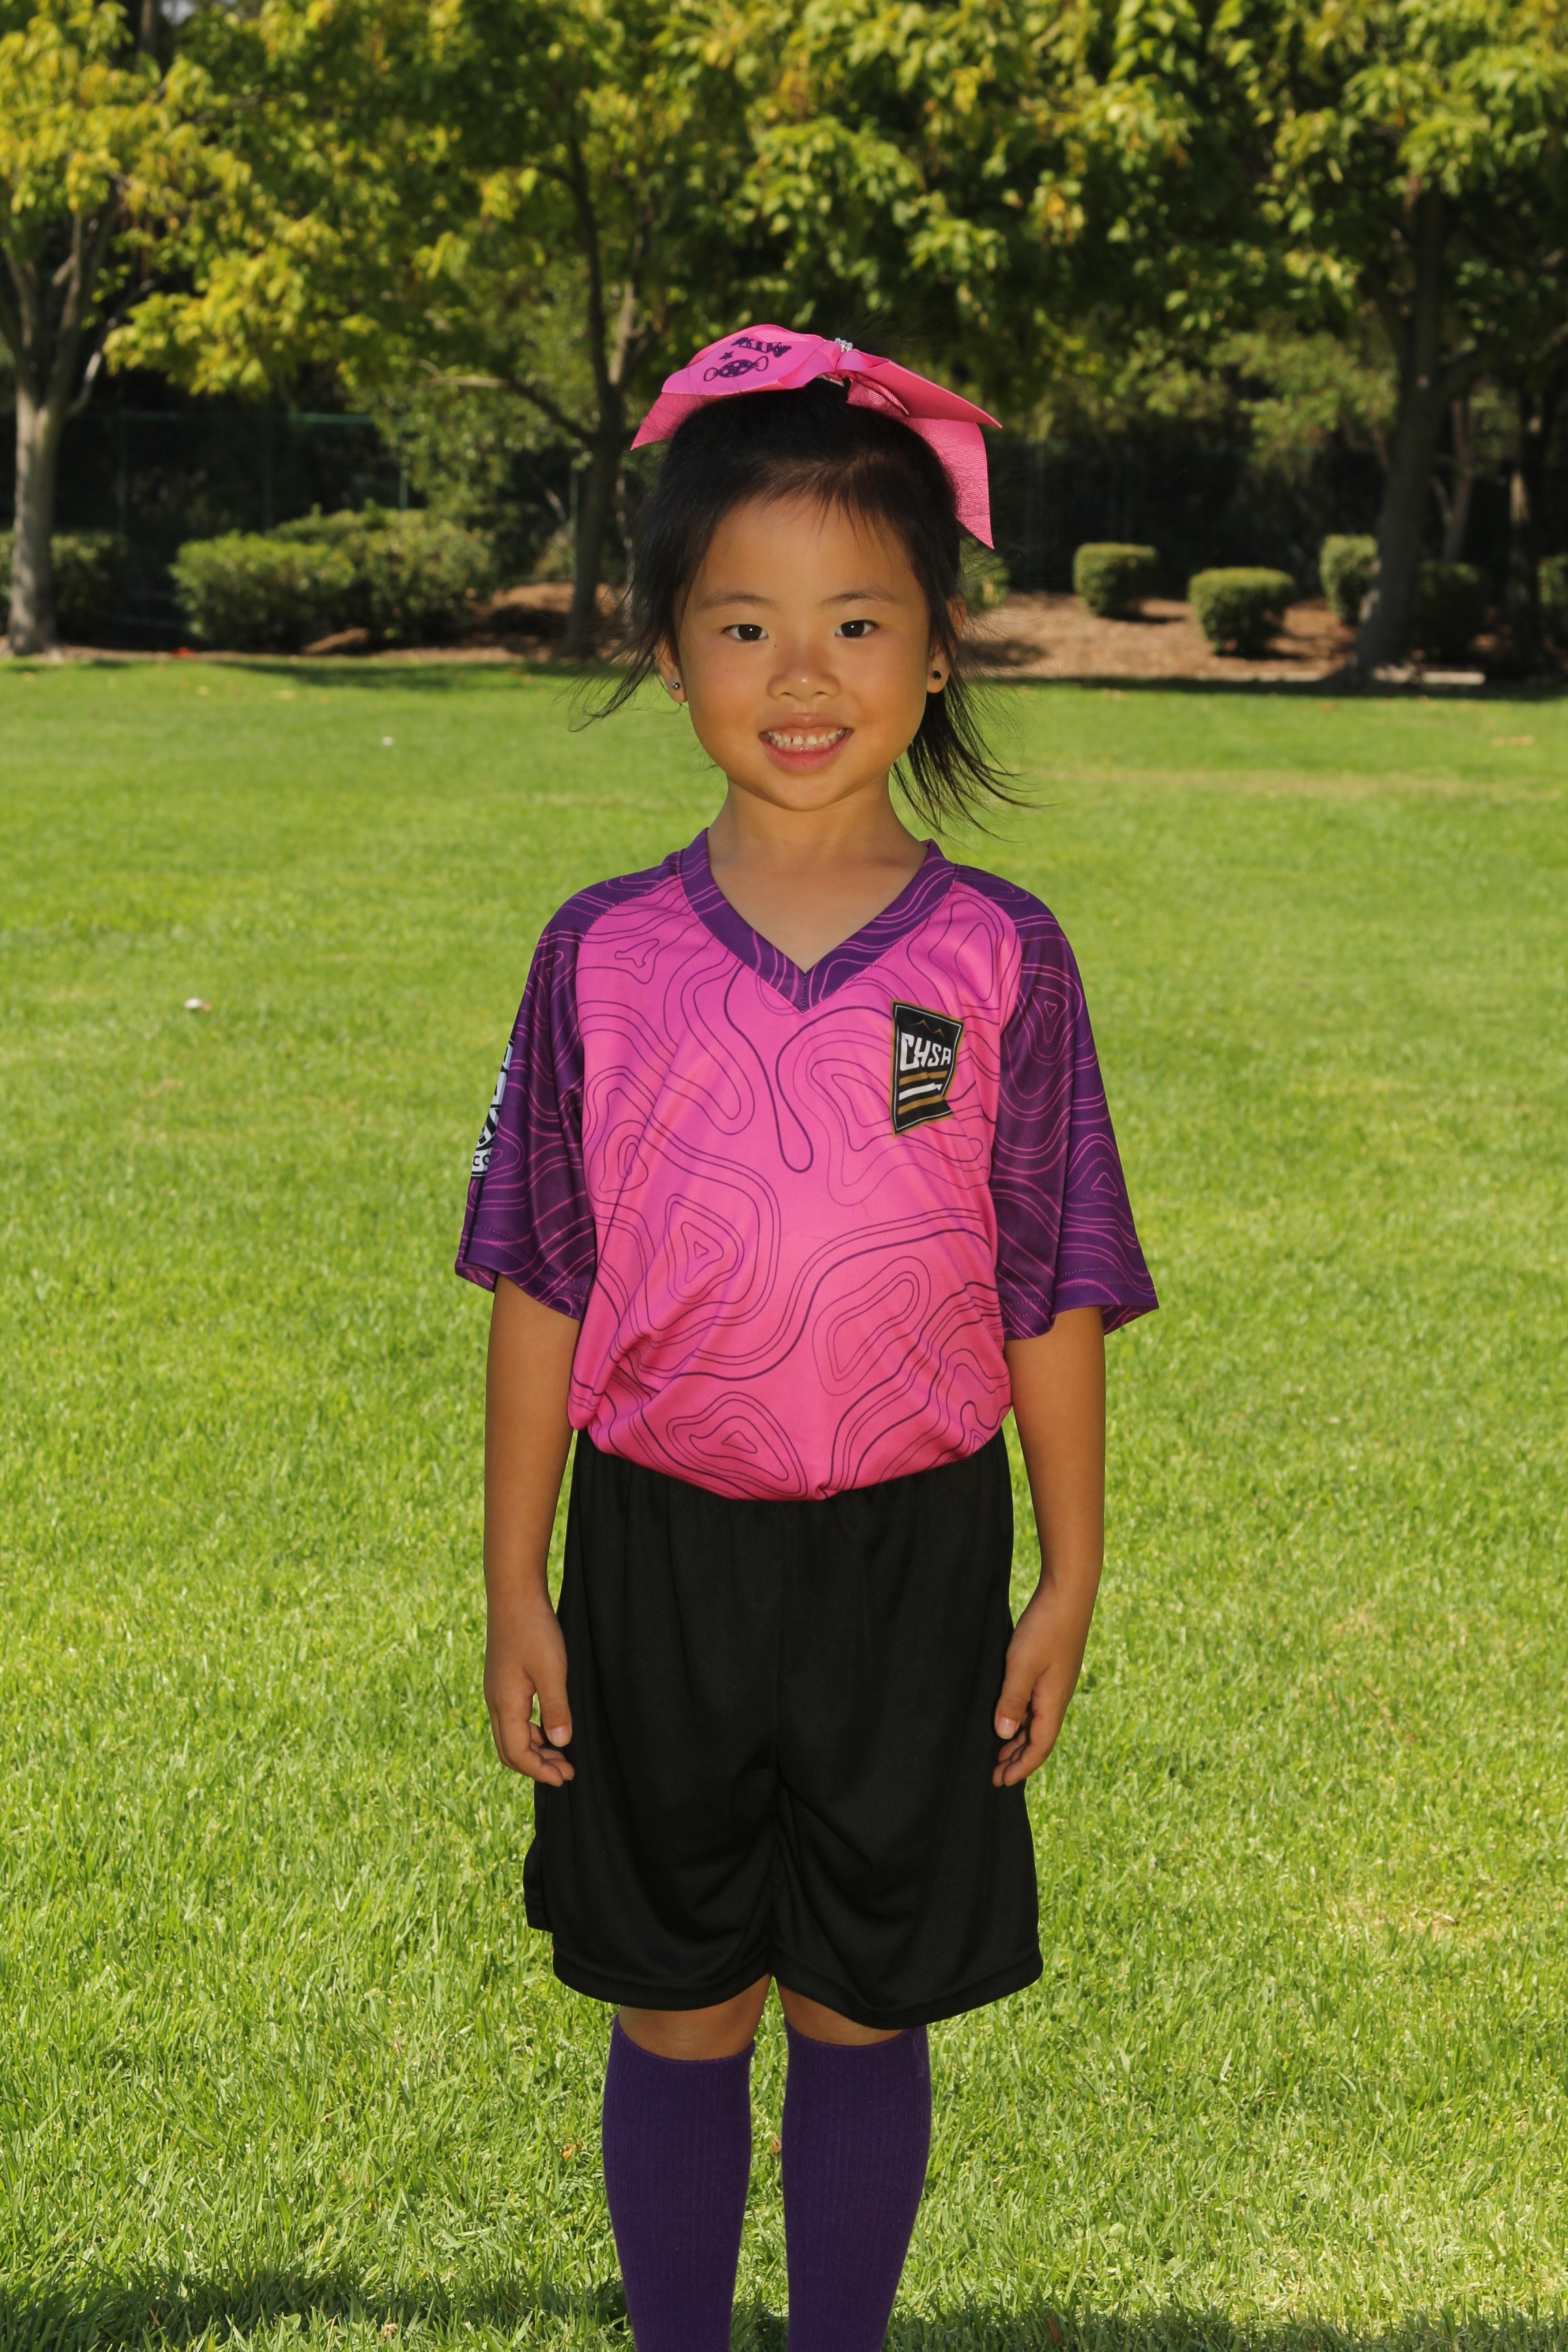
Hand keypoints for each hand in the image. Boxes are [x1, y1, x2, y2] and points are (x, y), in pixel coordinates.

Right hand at [484, 1593, 574, 1785]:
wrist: (513, 1594)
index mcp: (505, 1704)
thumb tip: (561, 1743)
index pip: (517, 1754)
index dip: (540, 1771)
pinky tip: (549, 1726)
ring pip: (510, 1735)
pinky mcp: (502, 1681)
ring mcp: (497, 1691)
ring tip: (562, 1753)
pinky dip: (530, 1731)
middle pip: (509, 1750)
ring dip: (534, 1749)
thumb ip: (556, 1709)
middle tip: (566, 1772)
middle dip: (536, 1766)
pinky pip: (512, 1718)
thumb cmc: (534, 1630)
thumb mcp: (552, 1671)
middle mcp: (495, 1701)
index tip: (565, 1778)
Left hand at [992, 1584, 1088, 1787]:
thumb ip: (1012, 1701)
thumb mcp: (1021, 1665)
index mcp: (1054, 1703)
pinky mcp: (1051, 1670)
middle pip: (1038, 1740)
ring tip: (998, 1753)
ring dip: (1019, 1740)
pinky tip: (1010, 1717)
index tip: (1000, 1782)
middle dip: (1018, 1759)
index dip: (1020, 1767)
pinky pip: (1036, 1706)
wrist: (1068, 1592)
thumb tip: (1004, 1735)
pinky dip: (1022, 1719)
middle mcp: (1057, 1698)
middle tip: (995, 1774)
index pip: (1039, 1747)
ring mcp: (1055, 1684)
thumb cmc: (1045, 1627)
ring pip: (1037, 1723)